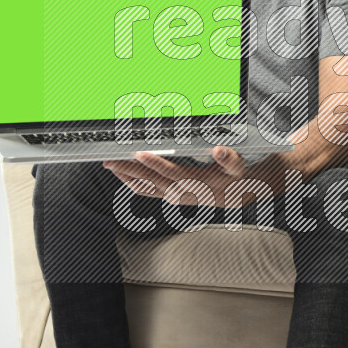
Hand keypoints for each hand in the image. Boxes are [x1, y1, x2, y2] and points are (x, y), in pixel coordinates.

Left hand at [103, 146, 247, 208]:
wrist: (235, 195)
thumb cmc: (233, 175)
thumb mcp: (237, 166)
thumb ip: (229, 159)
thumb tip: (219, 150)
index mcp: (196, 183)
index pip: (172, 173)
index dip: (155, 164)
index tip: (138, 153)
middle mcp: (182, 192)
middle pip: (151, 181)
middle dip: (129, 170)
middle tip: (109, 160)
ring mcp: (173, 196)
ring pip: (144, 188)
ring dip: (126, 176)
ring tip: (109, 165)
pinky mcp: (169, 197)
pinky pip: (145, 191)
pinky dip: (131, 182)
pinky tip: (121, 174)